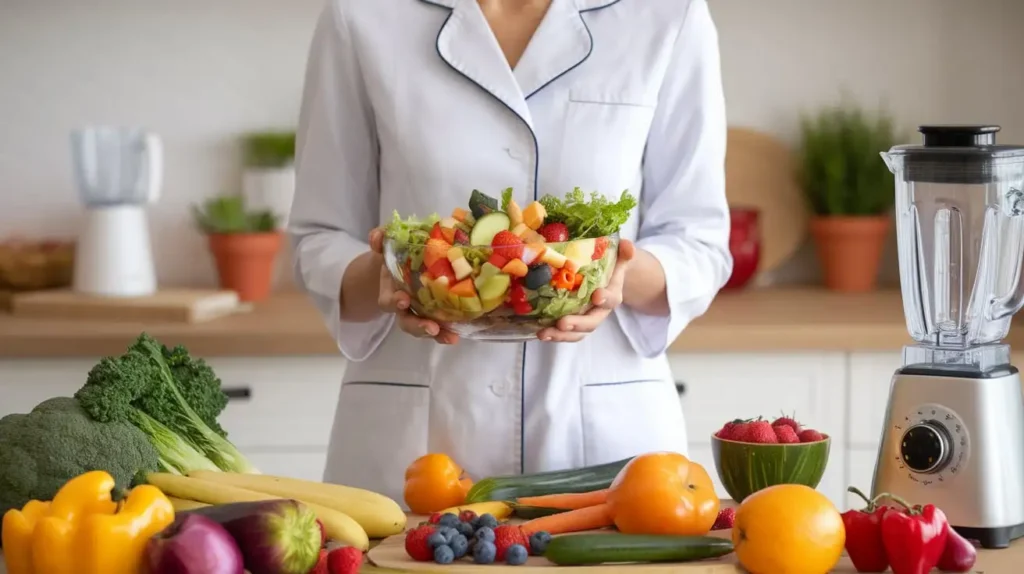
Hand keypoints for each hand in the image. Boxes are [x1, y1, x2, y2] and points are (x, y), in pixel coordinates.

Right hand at [370, 228, 459, 344]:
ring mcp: (419, 312)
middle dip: (418, 326)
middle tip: (431, 328)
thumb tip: (376, 237)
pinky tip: (457, 335)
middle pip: (406, 322)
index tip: (404, 299)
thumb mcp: (386, 246)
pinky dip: (447, 332)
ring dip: (437, 334)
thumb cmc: (396, 256)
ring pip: (423, 328)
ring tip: (450, 337)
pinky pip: (440, 326)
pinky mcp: (435, 314)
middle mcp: (404, 307)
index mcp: (390, 291)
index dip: (394, 302)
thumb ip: (379, 240)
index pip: (388, 302)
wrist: (404, 265)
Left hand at [537, 239, 635, 342]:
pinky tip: (540, 333)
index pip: (612, 299)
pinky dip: (554, 335)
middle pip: (591, 322)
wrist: (609, 279)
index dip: (605, 299)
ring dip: (561, 335)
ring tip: (544, 333)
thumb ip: (624, 252)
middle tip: (562, 323)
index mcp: (613, 294)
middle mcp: (600, 310)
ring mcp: (586, 318)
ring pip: (577, 332)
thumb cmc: (611, 267)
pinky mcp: (574, 322)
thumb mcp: (620, 258)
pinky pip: (566, 333)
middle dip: (577, 323)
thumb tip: (627, 246)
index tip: (596, 296)